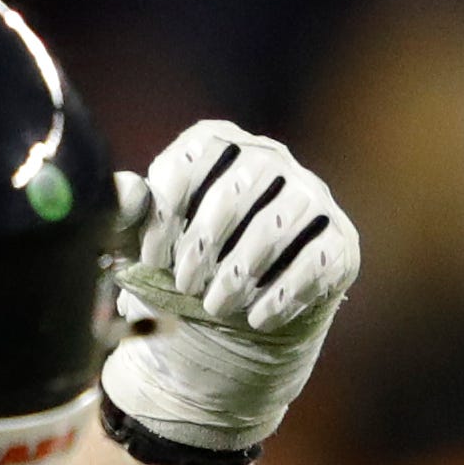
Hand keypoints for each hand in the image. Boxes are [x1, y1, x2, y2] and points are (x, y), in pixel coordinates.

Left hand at [97, 120, 360, 456]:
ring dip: (239, 274)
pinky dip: (281, 296)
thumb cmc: (185, 264)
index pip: (194, 157)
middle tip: (184, 286)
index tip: (152, 258)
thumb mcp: (148, 240)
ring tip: (214, 307)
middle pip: (237, 190)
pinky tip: (256, 319)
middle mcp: (270, 159)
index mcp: (220, 145)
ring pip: (277, 227)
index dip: (168, 209)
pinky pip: (316, 261)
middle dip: (203, 246)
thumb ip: (128, 214)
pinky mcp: (339, 240)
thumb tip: (124, 191)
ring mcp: (311, 195)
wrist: (237, 315)